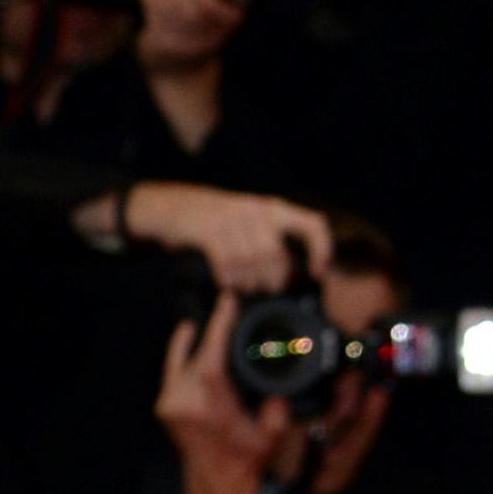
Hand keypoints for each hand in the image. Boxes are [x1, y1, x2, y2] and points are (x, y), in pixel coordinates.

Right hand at [120, 181, 331, 294]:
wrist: (170, 205)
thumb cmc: (215, 222)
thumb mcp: (248, 222)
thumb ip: (272, 240)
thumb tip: (292, 274)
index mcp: (272, 209)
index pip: (312, 224)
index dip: (321, 250)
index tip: (317, 272)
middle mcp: (255, 210)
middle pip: (277, 256)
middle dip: (272, 280)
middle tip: (264, 287)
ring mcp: (231, 217)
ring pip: (252, 263)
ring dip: (248, 282)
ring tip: (242, 284)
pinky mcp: (209, 229)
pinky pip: (227, 264)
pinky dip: (227, 279)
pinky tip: (225, 281)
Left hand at [153, 295, 295, 493]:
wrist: (218, 492)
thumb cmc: (244, 465)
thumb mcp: (269, 436)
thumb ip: (277, 408)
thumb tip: (279, 386)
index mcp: (208, 402)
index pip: (211, 350)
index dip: (220, 322)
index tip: (227, 300)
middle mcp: (183, 399)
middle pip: (190, 349)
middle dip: (205, 328)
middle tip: (220, 309)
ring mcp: (170, 404)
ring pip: (177, 360)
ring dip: (190, 342)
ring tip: (203, 326)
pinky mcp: (165, 409)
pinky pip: (172, 374)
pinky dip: (183, 359)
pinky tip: (193, 350)